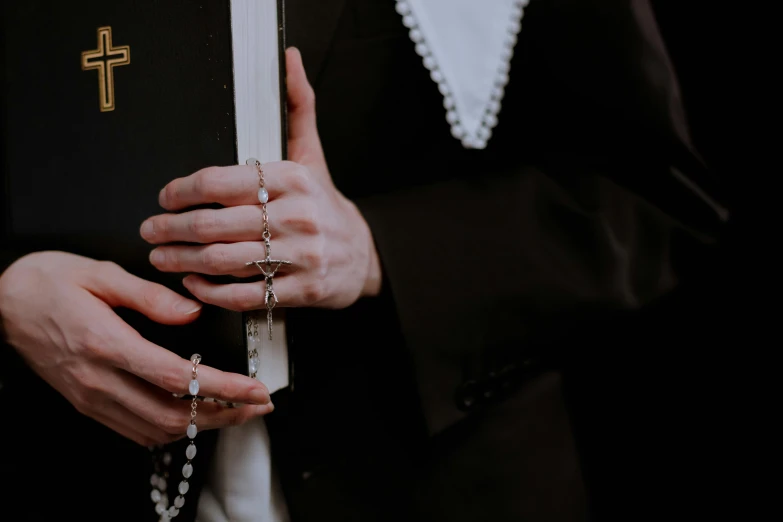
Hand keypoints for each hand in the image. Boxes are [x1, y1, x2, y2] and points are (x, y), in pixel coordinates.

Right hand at [0, 251, 272, 446]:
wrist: (0, 303)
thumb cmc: (47, 282)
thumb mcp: (100, 273)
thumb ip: (150, 296)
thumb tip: (193, 312)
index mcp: (106, 344)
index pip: (176, 377)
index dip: (222, 388)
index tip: (255, 389)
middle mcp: (98, 379)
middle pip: (172, 414)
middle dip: (224, 414)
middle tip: (258, 405)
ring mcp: (91, 397)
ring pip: (156, 429)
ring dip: (202, 425)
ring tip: (237, 411)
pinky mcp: (86, 402)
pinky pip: (134, 430)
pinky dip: (171, 429)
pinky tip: (193, 416)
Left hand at [140, 48, 381, 310]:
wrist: (364, 255)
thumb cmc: (327, 206)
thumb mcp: (312, 155)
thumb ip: (297, 108)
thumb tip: (289, 62)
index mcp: (293, 179)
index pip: (220, 181)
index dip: (182, 190)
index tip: (165, 196)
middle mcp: (296, 216)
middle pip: (215, 224)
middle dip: (172, 229)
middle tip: (151, 230)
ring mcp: (300, 255)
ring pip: (225, 261)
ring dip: (183, 261)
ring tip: (162, 258)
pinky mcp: (301, 289)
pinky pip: (245, 294)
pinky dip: (212, 292)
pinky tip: (194, 284)